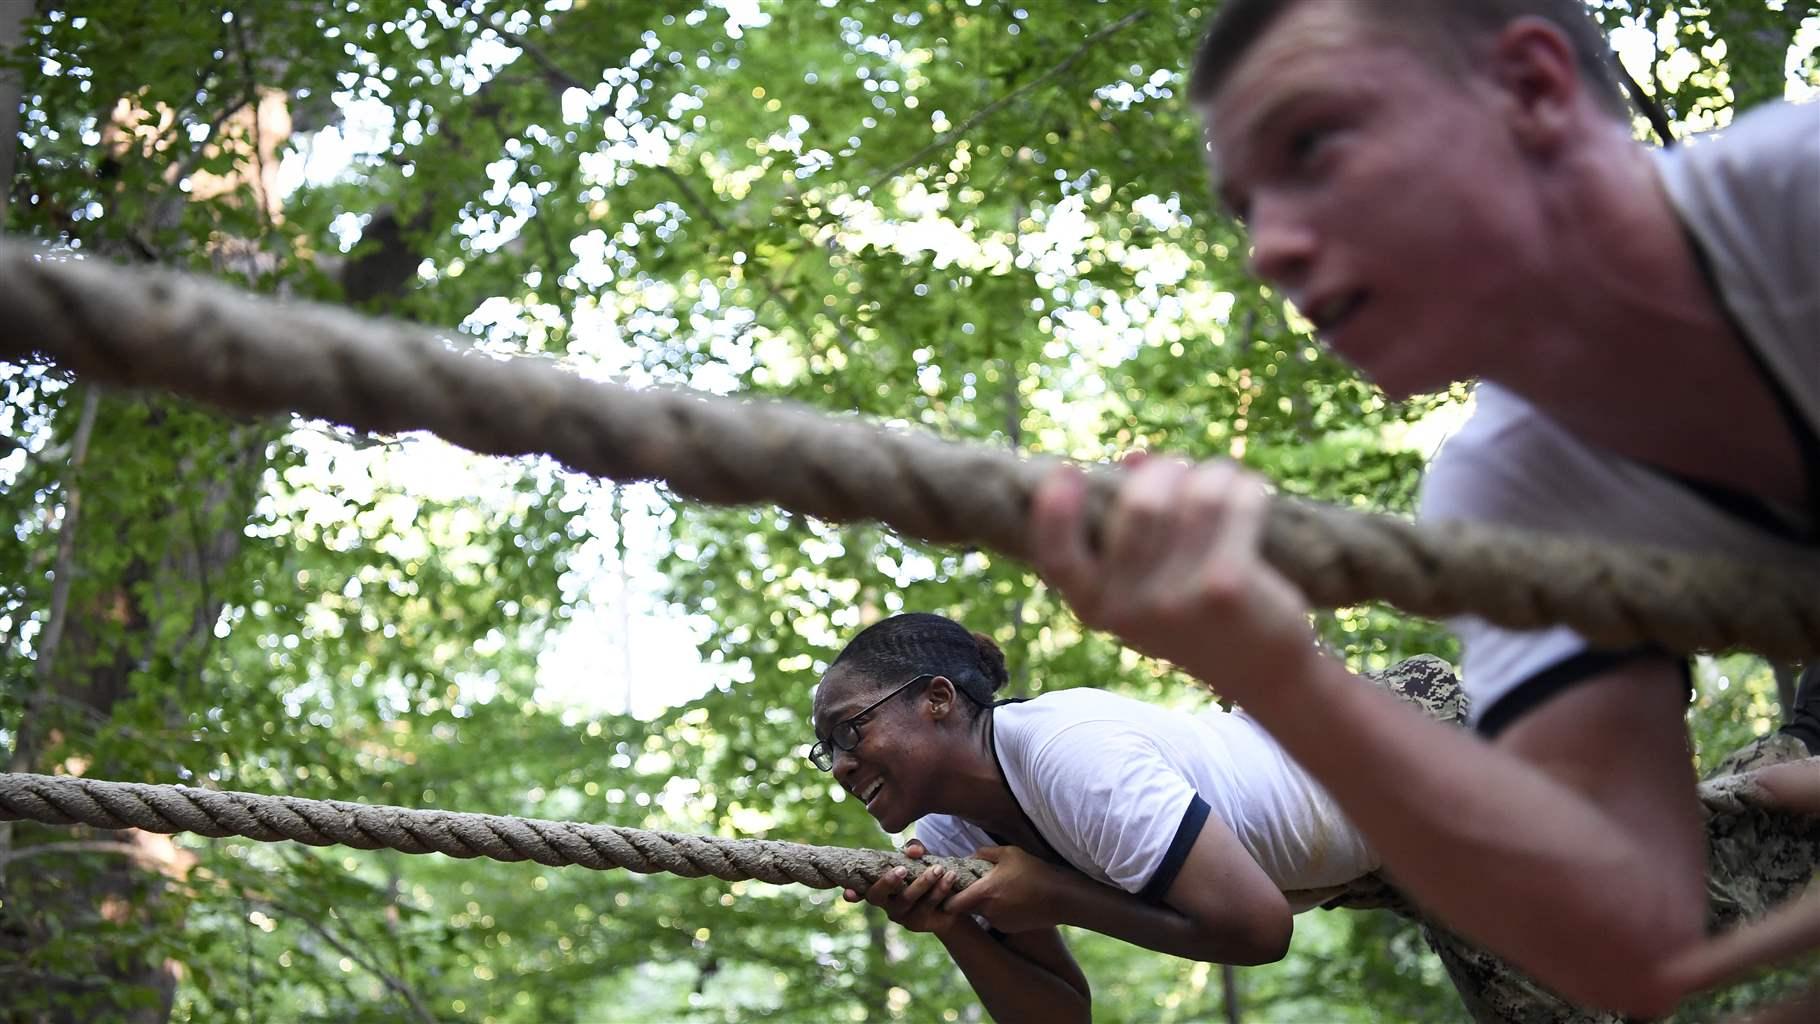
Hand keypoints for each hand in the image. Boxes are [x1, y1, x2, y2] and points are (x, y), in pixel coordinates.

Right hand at [845, 839, 964, 936]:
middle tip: (902, 869)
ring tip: (938, 868)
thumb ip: (913, 850)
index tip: (847, 893)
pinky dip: (940, 890)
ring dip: (923, 883)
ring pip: (907, 900)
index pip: (860, 888)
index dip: (852, 892)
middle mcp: (885, 902)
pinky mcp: (919, 923)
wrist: (950, 904)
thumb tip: (913, 850)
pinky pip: (928, 906)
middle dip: (888, 882)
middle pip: (878, 897)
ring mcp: (901, 915)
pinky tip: (950, 877)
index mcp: (879, 886)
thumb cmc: (925, 875)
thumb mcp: (919, 859)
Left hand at [943, 846, 1075, 933]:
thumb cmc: (1034, 872)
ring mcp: (998, 922)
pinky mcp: (1009, 929)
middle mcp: (988, 911)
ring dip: (984, 903)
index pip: (952, 904)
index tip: (949, 888)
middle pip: (965, 908)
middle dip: (966, 898)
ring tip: (999, 890)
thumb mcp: (1009, 853)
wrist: (1060, 897)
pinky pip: (996, 918)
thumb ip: (984, 853)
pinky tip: (1012, 899)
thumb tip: (968, 856)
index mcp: (984, 892)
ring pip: (982, 912)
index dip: (946, 897)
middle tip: (974, 884)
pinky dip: (998, 910)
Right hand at [1029, 457, 1319, 700]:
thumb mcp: (1144, 584)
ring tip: (1223, 479)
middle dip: (1165, 470)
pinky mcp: (1224, 587)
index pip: (1057, 557)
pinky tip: (1252, 494)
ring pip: (1196, 496)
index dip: (1054, 511)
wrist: (1260, 671)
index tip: (1067, 471)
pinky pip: (1234, 504)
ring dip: (1214, 474)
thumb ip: (1129, 526)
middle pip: (1140, 505)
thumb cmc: (1193, 610)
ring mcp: (1177, 599)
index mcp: (1095, 605)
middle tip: (1181, 469)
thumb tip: (1134, 459)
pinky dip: (1246, 487)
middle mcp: (1128, 608)